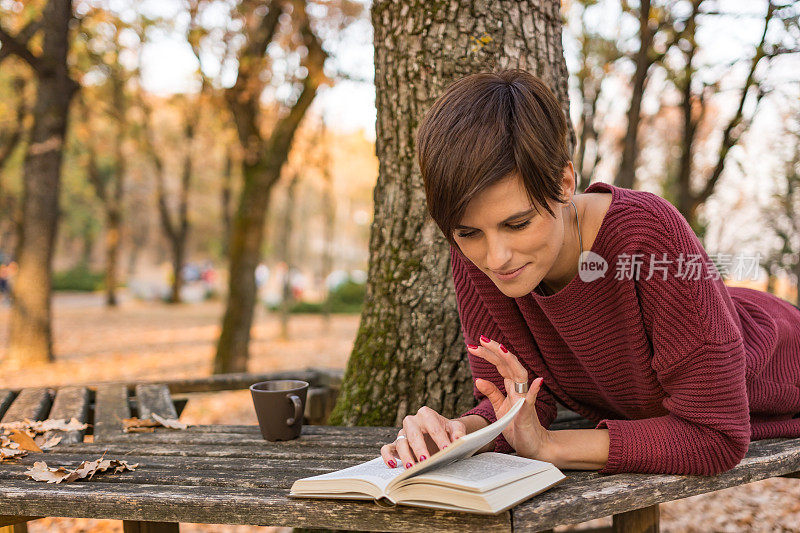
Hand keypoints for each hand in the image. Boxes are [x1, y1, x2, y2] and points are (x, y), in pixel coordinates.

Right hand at [379, 406, 466, 469]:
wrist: (439, 435)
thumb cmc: (446, 431)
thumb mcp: (455, 428)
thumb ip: (458, 432)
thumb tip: (457, 440)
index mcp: (426, 414)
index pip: (433, 427)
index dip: (440, 439)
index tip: (447, 450)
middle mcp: (412, 421)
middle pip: (414, 434)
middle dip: (420, 448)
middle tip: (425, 461)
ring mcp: (402, 433)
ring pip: (400, 442)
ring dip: (405, 456)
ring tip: (412, 468)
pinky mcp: (396, 444)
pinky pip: (387, 448)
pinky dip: (387, 456)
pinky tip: (392, 465)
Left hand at [467, 335, 549, 459]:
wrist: (532, 446)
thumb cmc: (516, 426)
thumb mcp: (499, 408)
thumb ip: (492, 393)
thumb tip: (478, 380)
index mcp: (511, 387)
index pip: (500, 364)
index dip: (488, 354)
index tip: (473, 345)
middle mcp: (519, 389)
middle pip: (508, 364)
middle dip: (495, 350)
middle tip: (481, 339)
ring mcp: (525, 400)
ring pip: (520, 375)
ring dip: (511, 362)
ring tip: (500, 349)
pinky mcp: (529, 414)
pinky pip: (532, 401)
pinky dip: (534, 391)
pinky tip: (538, 381)